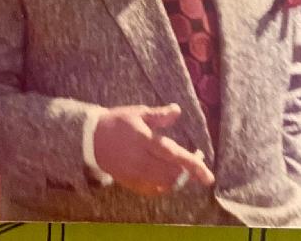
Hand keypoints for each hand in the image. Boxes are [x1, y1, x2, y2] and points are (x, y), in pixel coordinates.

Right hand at [93, 103, 213, 195]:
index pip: (173, 155)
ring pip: (165, 184)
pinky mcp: (131, 182)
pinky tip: (167, 174)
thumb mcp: (137, 113)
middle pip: (172, 174)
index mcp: (144, 140)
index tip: (209, 176)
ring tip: (182, 166)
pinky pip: (154, 190)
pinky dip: (165, 185)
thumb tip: (177, 110)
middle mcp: (141, 160)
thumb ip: (158, 115)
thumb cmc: (117, 122)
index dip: (193, 166)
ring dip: (178, 178)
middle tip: (196, 158)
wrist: (92, 139)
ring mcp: (135, 174)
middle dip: (188, 170)